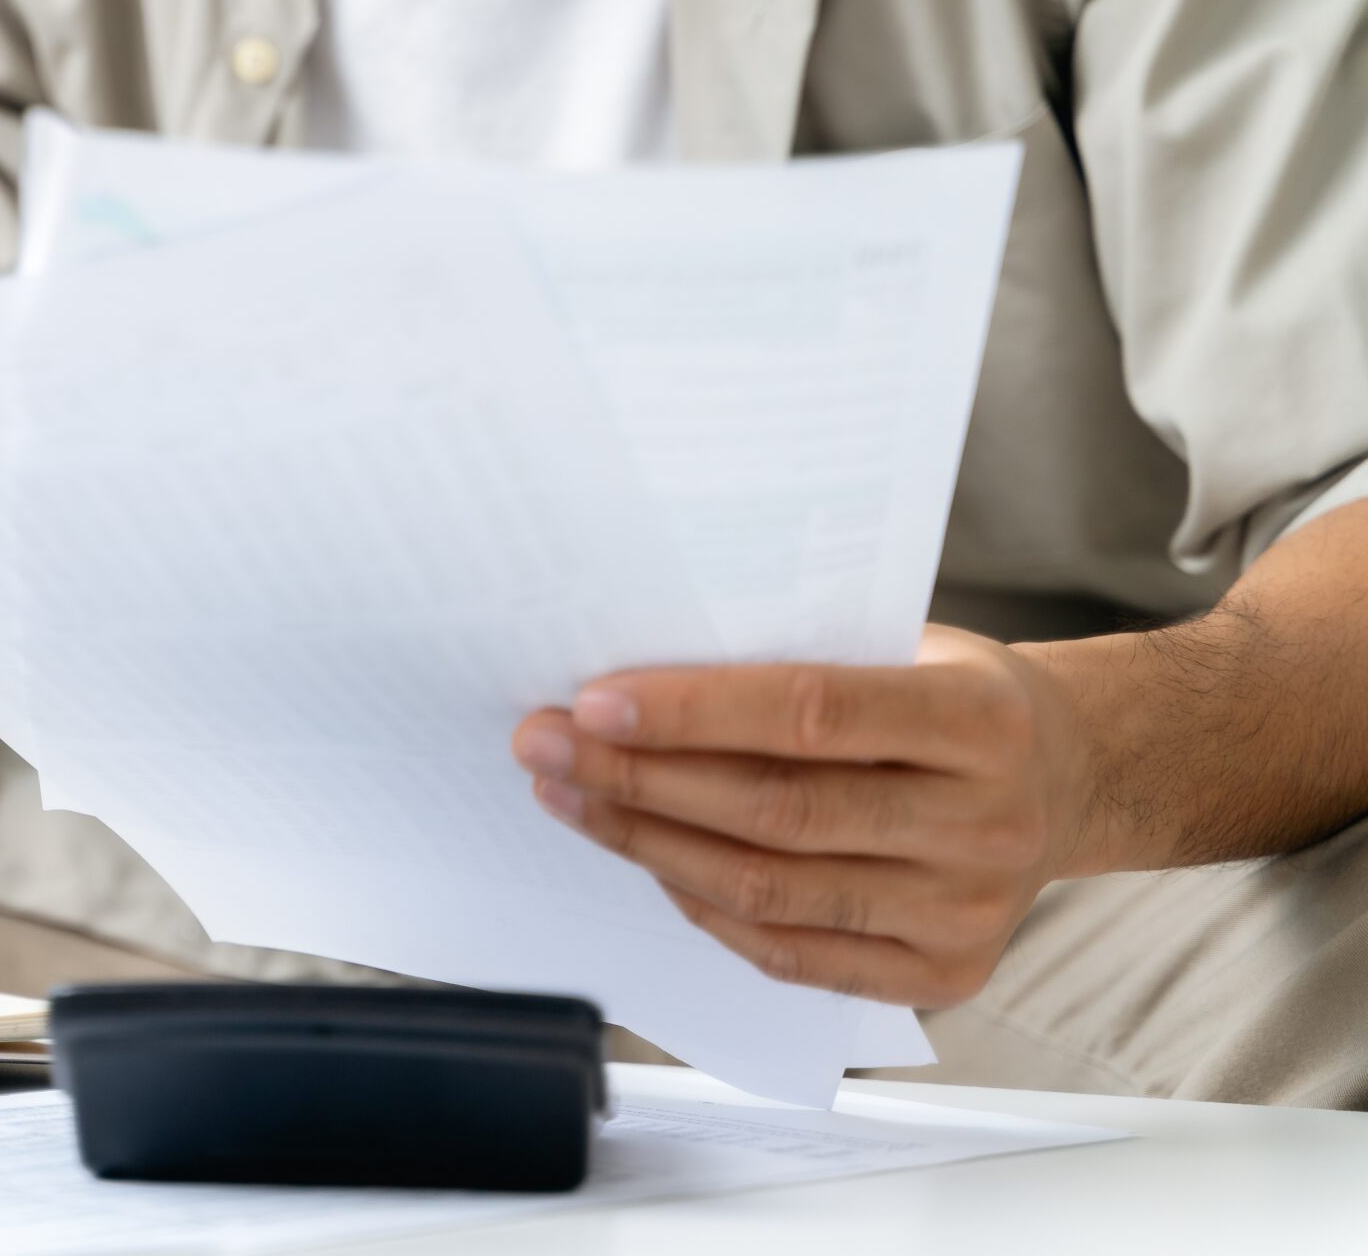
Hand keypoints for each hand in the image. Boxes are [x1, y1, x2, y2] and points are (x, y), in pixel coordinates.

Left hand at [511, 626, 1092, 1006]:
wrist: (1075, 775)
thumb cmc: (960, 695)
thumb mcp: (909, 644)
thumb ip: (803, 659)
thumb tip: (638, 675)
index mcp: (983, 722)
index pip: (812, 713)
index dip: (693, 710)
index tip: (592, 700)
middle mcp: (985, 826)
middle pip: (775, 812)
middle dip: (638, 778)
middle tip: (543, 743)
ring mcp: (966, 912)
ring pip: (769, 891)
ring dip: (648, 842)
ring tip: (569, 796)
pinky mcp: (943, 974)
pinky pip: (789, 954)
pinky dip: (704, 905)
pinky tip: (646, 856)